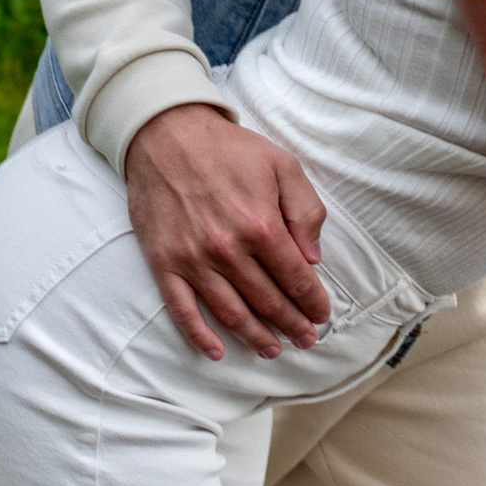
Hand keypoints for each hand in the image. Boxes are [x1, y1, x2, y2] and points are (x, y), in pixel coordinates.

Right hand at [125, 101, 330, 361]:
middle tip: (305, 340)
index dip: (312, 301)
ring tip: (272, 350)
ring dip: (255, 337)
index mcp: (260, 225)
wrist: (166, 134)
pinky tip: (216, 351)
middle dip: (291, 324)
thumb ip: (306, 211)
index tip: (322, 315)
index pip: (295, 277)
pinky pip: (182, 309)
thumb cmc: (229, 149)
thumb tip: (313, 258)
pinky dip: (199, 335)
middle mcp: (228, 249)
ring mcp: (193, 260)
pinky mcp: (164, 263)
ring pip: (230, 312)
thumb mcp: (283, 165)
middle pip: (267, 301)